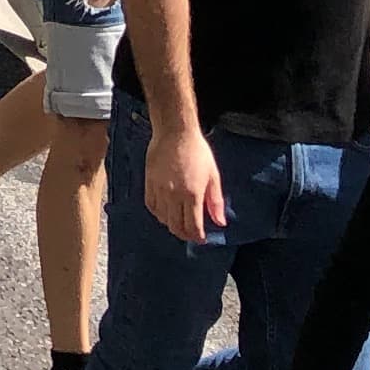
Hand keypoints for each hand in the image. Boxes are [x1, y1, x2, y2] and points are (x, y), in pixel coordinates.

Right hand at [146, 122, 225, 244]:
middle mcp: (174, 195)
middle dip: (185, 234)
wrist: (175, 131)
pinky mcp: (149, 182)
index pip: (193, 227)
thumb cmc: (197, 151)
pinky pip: (151, 206)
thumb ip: (216, 202)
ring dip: (172, 224)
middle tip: (191, 233)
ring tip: (179, 221)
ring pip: (163, 218)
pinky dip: (158, 213)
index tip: (202, 238)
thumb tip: (220, 223)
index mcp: (192, 194)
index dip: (198, 237)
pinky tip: (166, 211)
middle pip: (176, 226)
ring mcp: (159, 189)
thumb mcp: (213, 175)